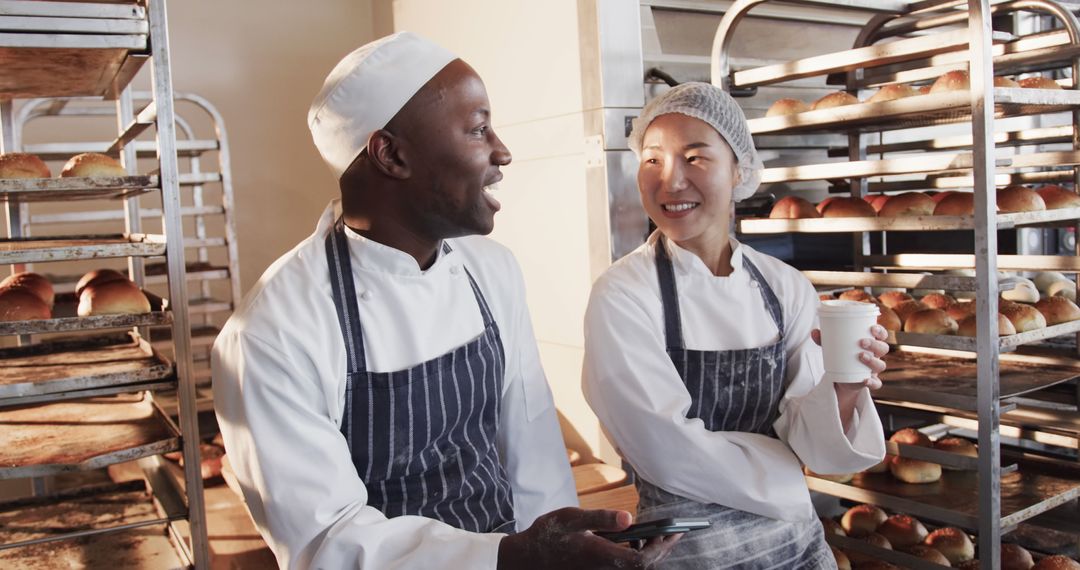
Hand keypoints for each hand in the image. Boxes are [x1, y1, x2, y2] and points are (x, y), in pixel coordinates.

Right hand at [498, 507, 681, 569]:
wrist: (527, 558)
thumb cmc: (549, 534)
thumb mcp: (573, 518)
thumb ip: (602, 518)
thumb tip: (630, 518)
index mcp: (601, 555)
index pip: (641, 560)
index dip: (660, 548)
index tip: (672, 532)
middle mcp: (604, 568)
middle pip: (643, 567)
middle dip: (661, 550)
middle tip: (675, 532)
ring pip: (634, 568)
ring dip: (650, 553)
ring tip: (660, 534)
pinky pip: (624, 567)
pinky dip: (636, 555)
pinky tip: (635, 540)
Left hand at [811, 325, 889, 390]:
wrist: (841, 377)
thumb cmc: (841, 355)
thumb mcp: (832, 347)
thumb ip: (824, 339)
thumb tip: (814, 332)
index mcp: (870, 343)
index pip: (882, 335)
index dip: (880, 331)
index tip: (872, 328)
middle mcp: (875, 355)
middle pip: (883, 348)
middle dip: (875, 344)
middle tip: (861, 342)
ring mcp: (873, 369)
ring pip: (881, 365)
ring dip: (872, 360)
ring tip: (860, 356)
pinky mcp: (870, 381)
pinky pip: (876, 383)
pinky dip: (872, 382)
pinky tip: (865, 380)